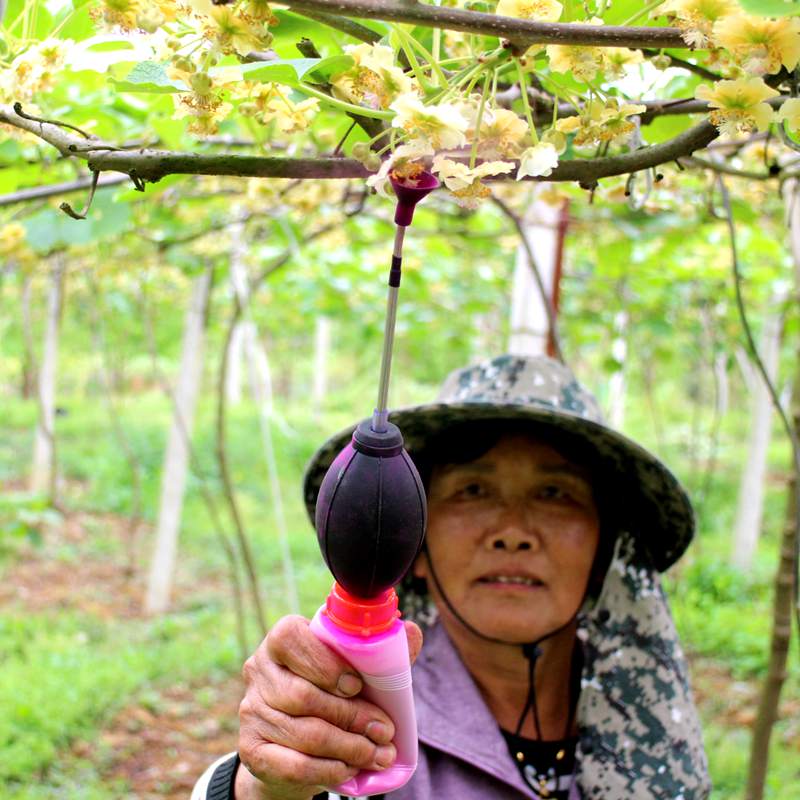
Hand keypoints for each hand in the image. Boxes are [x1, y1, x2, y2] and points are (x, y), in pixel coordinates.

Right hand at [236, 614, 422, 799]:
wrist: (292, 741)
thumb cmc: (330, 692)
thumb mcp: (352, 668)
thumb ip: (380, 653)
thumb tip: (413, 631)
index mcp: (281, 640)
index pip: (291, 639)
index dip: (324, 663)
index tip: (356, 685)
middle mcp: (259, 671)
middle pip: (303, 695)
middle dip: (352, 716)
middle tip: (385, 730)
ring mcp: (251, 711)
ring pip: (305, 733)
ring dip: (350, 747)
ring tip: (378, 753)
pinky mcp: (251, 750)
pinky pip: (294, 765)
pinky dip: (329, 770)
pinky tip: (350, 769)